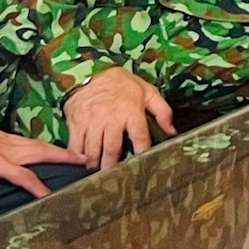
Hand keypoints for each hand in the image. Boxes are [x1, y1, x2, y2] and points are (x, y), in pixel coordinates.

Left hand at [0, 119, 85, 225]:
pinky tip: (45, 148)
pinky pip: (29, 140)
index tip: (53, 197)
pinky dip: (42, 145)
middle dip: (63, 157)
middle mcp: (6, 149)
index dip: (38, 187)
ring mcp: (5, 139)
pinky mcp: (1, 134)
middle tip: (84, 160)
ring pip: (37, 144)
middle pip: (40, 153)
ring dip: (56, 150)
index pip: (23, 176)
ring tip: (74, 153)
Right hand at [63, 67, 177, 169]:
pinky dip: (78, 156)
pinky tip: (82, 162)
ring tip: (98, 173)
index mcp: (131, 111)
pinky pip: (75, 144)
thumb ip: (162, 112)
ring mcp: (92, 119)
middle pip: (112, 149)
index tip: (142, 166)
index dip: (142, 155)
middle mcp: (111, 117)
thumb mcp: (147, 92)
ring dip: (95, 165)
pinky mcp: (76, 120)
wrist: (92, 70)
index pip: (140, 138)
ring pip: (93, 150)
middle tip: (114, 178)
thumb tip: (172, 132)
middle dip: (112, 167)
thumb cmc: (123, 84)